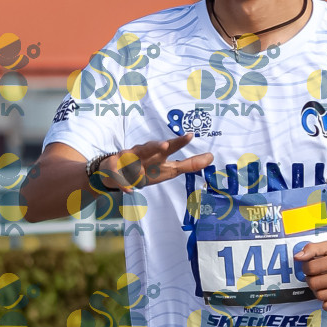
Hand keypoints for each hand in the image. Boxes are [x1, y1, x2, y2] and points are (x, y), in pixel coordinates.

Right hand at [96, 134, 211, 191]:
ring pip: (131, 157)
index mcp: (156, 153)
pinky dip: (124, 184)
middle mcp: (142, 153)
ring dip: (137, 160)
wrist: (116, 173)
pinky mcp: (115, 172)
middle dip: (156, 146)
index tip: (191, 135)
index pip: (170, 147)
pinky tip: (129, 190)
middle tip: (166, 145)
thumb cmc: (146, 168)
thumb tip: (211, 157)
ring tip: (138, 168)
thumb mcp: (169, 168)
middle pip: (149, 147)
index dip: (180, 142)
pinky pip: (119, 179)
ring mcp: (127, 162)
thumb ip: (189, 164)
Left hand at [294, 241, 326, 313]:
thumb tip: (297, 257)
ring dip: (317, 292)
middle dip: (311, 280)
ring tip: (323, 285)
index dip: (306, 268)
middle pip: (314, 284)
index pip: (310, 268)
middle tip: (316, 277)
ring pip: (321, 296)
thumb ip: (314, 249)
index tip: (311, 267)